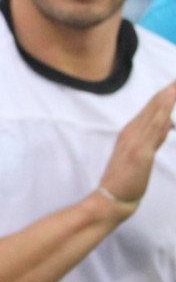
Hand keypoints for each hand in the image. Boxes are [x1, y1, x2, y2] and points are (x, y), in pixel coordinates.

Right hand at [95, 79, 175, 214]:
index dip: (164, 95)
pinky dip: (162, 111)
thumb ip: (155, 137)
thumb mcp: (143, 155)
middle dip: (169, 91)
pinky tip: (170, 100)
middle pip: (153, 106)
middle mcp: (132, 132)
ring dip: (167, 97)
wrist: (111, 199)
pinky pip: (154, 127)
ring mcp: (136, 141)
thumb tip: (168, 122)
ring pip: (154, 113)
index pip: (151, 109)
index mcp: (131, 133)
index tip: (174, 82)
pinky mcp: (140, 151)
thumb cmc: (125, 180)